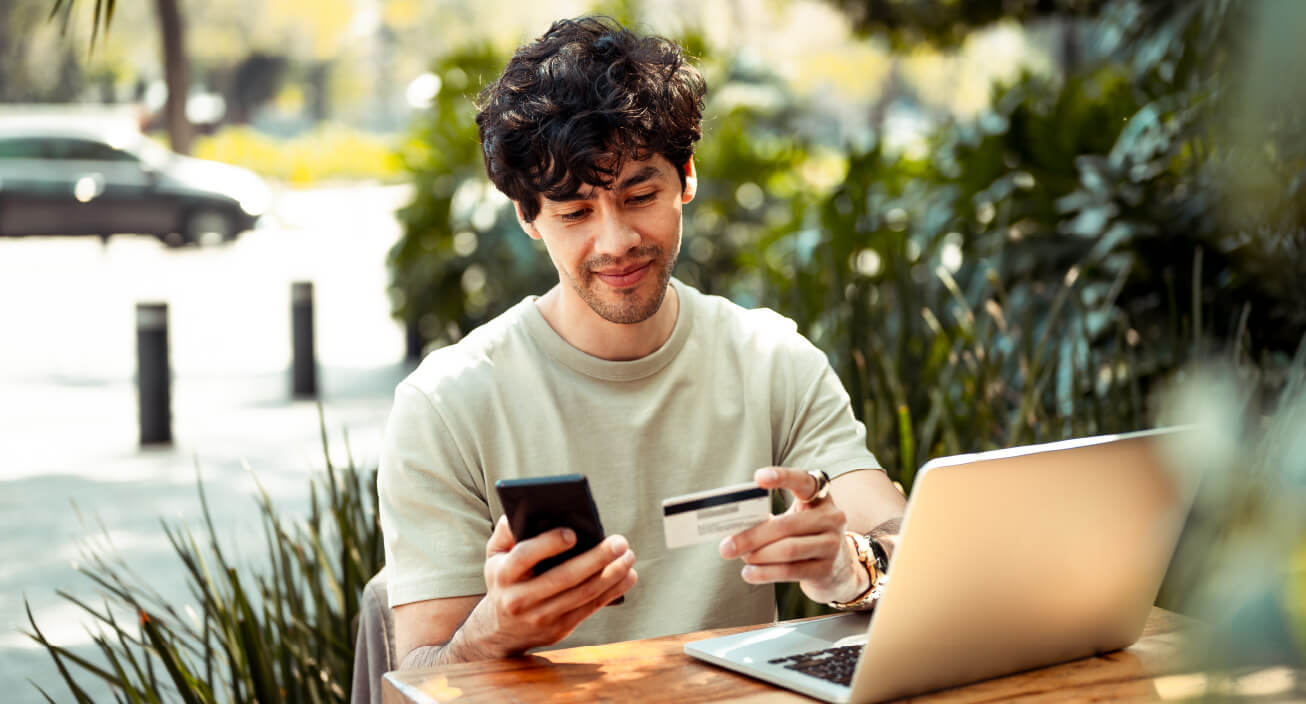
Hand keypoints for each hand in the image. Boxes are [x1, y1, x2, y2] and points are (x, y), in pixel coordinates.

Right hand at [456, 515, 636, 657]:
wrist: (500, 631)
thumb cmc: (504, 580)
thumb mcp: (494, 555)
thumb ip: (506, 532)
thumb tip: (523, 509)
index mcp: (503, 574)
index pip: (525, 556)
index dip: (549, 544)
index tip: (573, 533)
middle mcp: (520, 599)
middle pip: (563, 578)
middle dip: (595, 559)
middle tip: (620, 542)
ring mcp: (540, 617)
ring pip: (582, 595)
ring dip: (611, 576)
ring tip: (628, 556)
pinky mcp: (559, 629)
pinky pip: (590, 608)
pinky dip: (612, 592)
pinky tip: (628, 576)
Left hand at [718, 467, 866, 604]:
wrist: (839, 569)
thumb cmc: (806, 537)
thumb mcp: (795, 520)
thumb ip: (771, 519)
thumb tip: (735, 528)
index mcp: (820, 497)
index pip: (803, 481)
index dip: (782, 477)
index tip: (758, 478)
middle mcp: (831, 518)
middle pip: (786, 524)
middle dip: (752, 536)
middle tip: (727, 545)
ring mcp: (832, 544)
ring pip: (788, 549)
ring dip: (758, 555)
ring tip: (740, 557)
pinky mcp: (826, 570)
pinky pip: (791, 571)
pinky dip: (766, 573)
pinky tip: (749, 573)